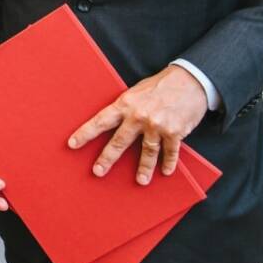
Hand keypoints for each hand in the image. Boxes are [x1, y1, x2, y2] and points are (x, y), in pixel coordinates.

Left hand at [68, 64, 208, 184]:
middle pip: (119, 141)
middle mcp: (139, 116)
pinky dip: (168, 163)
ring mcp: (157, 125)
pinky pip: (170, 152)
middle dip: (107, 158)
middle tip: (98, 171)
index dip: (85, 133)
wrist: (190, 81)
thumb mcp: (136, 91)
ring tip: (140, 181)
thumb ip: (126, 107)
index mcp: (125, 104)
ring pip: (147, 152)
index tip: (72, 144)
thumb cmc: (160, 85)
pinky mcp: (175, 132)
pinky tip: (165, 172)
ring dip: (143, 168)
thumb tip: (113, 121)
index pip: (100, 121)